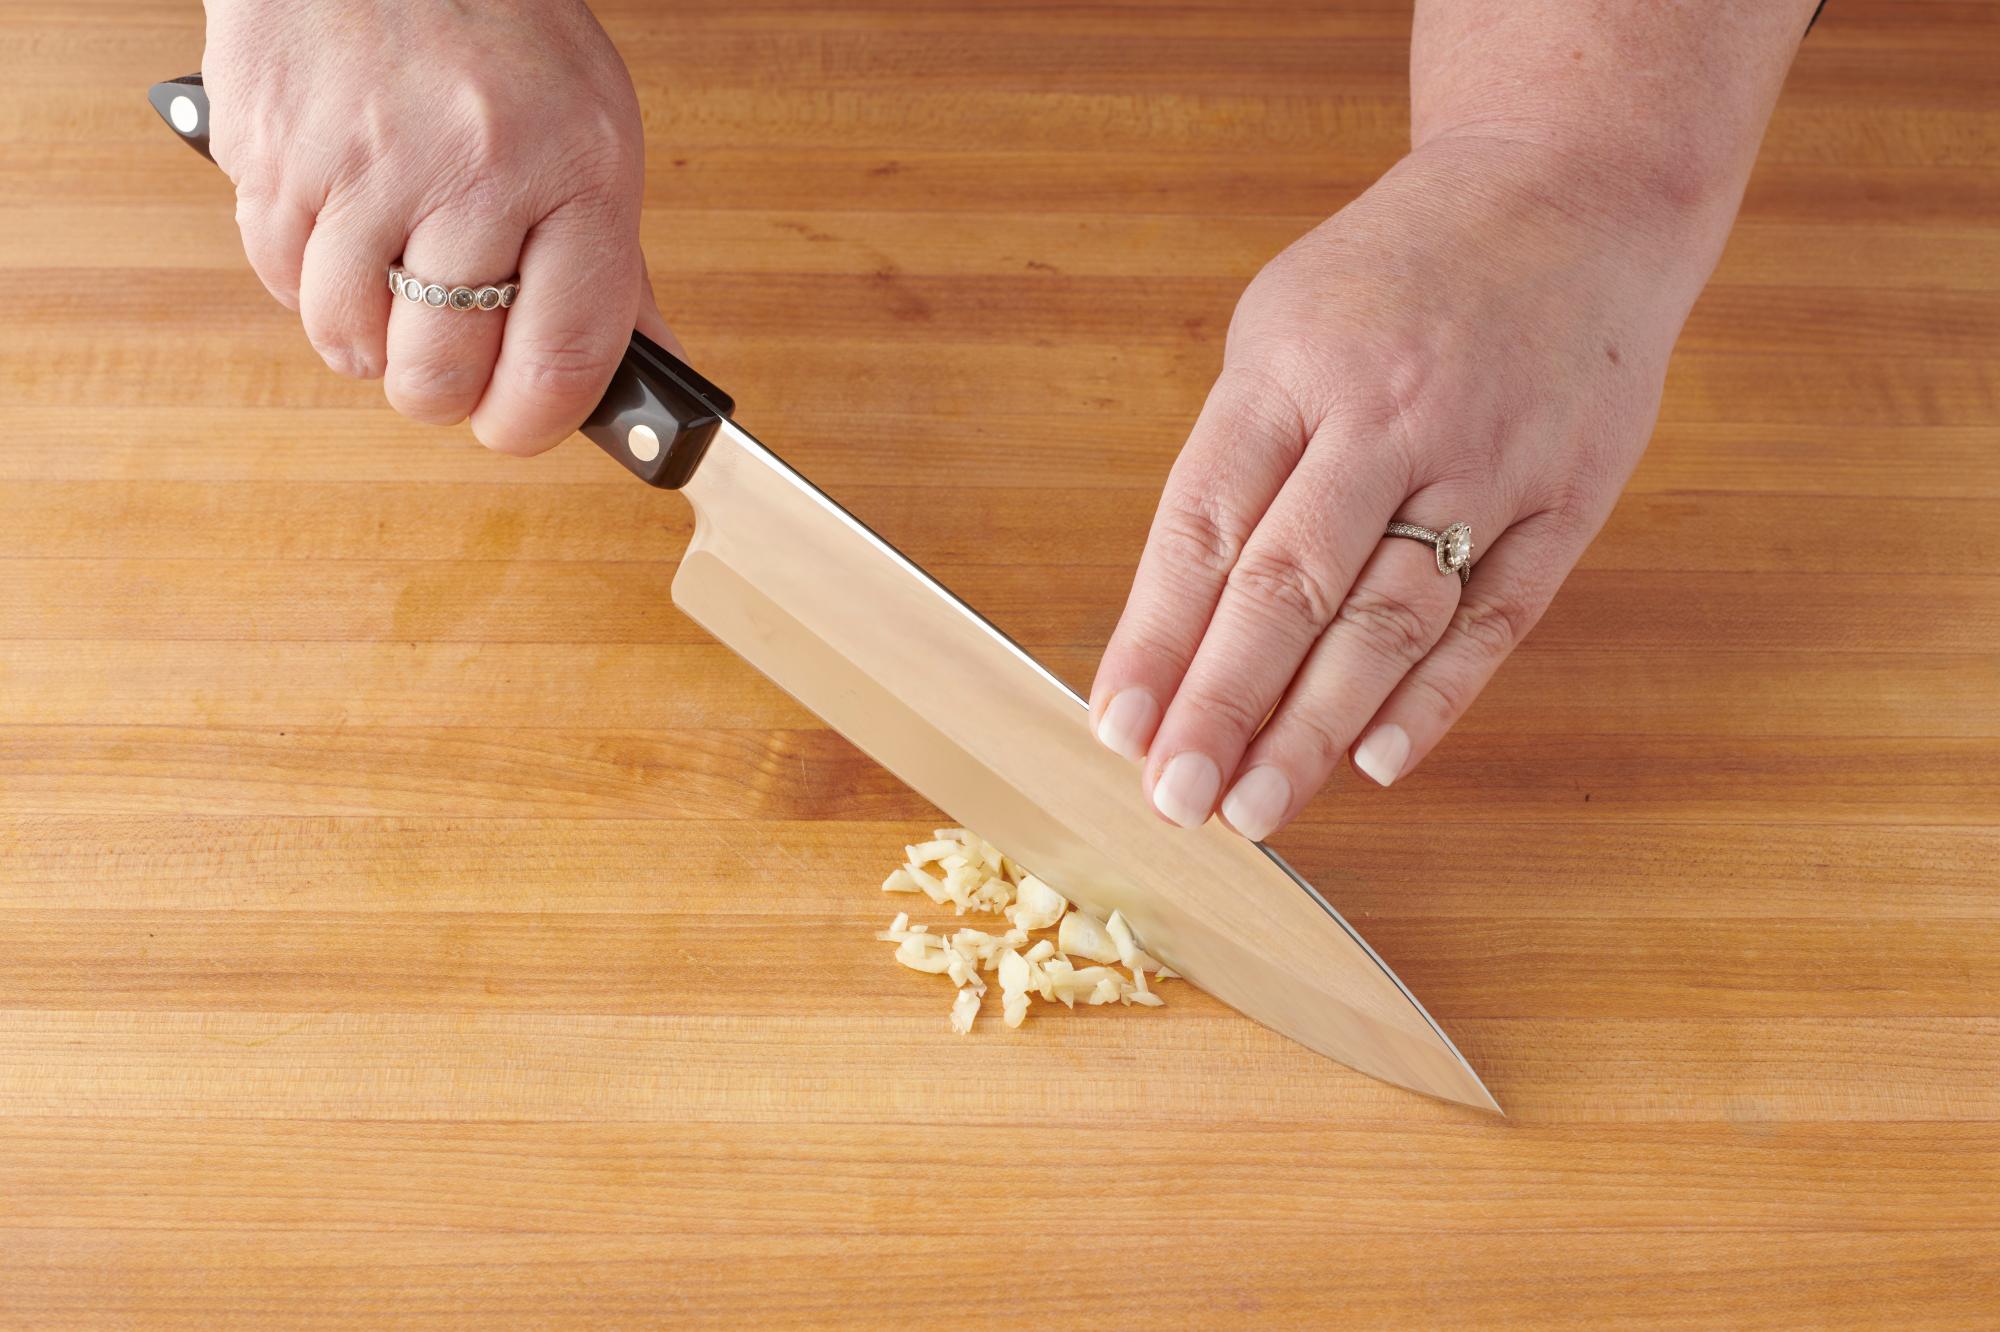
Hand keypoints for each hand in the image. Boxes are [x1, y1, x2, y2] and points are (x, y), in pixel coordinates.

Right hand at [202, 0, 673, 452]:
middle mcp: (474, 171)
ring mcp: (364, 165)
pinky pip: (282, 281)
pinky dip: (310, 283)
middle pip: (439, 373)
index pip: (561, 360)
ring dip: (370, 341)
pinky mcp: (274, 153)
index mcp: (577, 173)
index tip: (516, 426)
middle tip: (451, 363)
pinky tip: (343, 236)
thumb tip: (652, 375)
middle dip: (443, 391)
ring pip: (350, 342)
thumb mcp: (593, 131)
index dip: (531, 423)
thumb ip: (612, 264)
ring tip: (395, 285)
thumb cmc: (499, 27)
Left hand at [1089, 135, 1718, 839]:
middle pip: (1289, 585)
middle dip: (1223, 704)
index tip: (1116, 726)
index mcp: (1292, 368)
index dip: (1155, 638)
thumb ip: (1238, 460)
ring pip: (1390, 619)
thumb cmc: (1399, 275)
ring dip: (1315, 727)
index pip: (1204, 526)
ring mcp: (1487, 461)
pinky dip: (1434, 698)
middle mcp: (1387, 416)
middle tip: (1177, 798)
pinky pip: (1496, 618)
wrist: (1573, 188)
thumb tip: (1176, 622)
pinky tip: (1375, 763)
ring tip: (1255, 809)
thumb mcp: (1283, 325)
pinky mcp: (1569, 497)